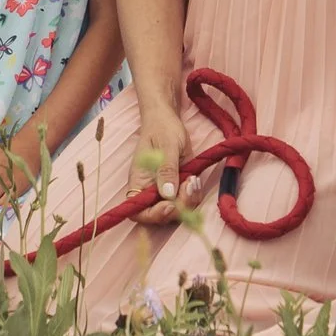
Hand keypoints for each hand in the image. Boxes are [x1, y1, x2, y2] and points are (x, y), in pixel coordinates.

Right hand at [131, 97, 203, 225]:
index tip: (170, 206)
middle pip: (162, 216)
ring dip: (189, 200)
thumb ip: (166, 170)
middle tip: (189, 184)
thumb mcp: (166, 147)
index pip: (139, 212)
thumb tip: (168, 195)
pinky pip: (188, 200)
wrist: (169, 120)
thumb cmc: (162, 129)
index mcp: (139, 184)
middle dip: (178, 207)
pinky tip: (196, 179)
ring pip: (178, 211)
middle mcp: (151, 191)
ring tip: (193, 179)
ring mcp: (166, 191)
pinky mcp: (180, 186)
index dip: (154, 215)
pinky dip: (195, 194)